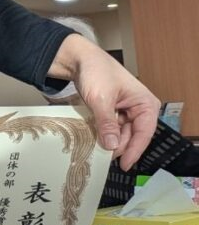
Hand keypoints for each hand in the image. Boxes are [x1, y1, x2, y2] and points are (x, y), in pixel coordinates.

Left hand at [49, 34, 158, 169]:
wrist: (78, 59)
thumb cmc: (95, 72)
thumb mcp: (100, 99)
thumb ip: (107, 123)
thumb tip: (111, 146)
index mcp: (145, 104)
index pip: (144, 133)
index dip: (134, 151)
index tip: (124, 165)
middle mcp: (140, 109)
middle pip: (132, 136)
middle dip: (119, 147)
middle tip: (103, 160)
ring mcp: (127, 111)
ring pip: (121, 134)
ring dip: (110, 142)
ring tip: (96, 152)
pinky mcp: (114, 112)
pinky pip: (112, 128)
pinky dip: (104, 135)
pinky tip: (94, 141)